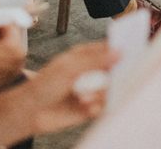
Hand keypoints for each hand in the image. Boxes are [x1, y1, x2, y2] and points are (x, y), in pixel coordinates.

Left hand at [0, 42, 117, 144]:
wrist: (29, 113)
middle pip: (114, 69)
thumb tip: (119, 52)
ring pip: (110, 88)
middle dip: (115, 74)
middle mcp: (90, 72)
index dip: (120, 47)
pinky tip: (86, 107)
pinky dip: (97, 107)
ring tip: (86, 97)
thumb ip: (96, 60)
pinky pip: (104, 106)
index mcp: (84, 56)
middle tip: (113, 77)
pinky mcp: (90, 108)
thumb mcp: (70, 67)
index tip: (132, 48)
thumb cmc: (43, 86)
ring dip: (101, 93)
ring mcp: (91, 89)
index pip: (107, 48)